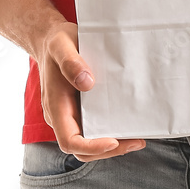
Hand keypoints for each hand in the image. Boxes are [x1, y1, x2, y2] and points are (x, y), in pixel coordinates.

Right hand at [37, 20, 145, 161]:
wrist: (51, 38)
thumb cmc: (56, 42)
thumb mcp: (61, 46)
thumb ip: (71, 62)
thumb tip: (87, 83)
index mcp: (56, 106)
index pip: (70, 140)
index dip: (91, 147)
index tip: (113, 141)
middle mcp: (62, 115)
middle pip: (83, 148)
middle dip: (109, 150)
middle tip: (136, 141)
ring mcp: (72, 113)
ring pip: (90, 140)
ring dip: (113, 143)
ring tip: (138, 136)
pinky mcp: (82, 107)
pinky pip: (95, 125)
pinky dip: (111, 129)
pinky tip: (129, 122)